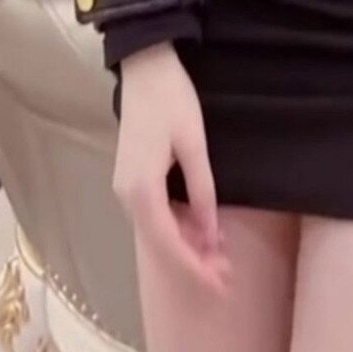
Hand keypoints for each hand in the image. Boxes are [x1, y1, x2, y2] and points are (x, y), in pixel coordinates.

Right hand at [114, 42, 232, 298]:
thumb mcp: (194, 144)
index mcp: (140, 189)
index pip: (168, 244)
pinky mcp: (131, 179)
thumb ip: (202, 191)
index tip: (219, 284)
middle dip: (193, 262)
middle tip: (227, 276)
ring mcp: (126, 188)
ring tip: (220, 257)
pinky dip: (177, 227)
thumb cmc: (172, 100)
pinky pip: (154, 215)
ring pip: (157, 230)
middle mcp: (127, 196)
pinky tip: (200, 231)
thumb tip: (210, 236)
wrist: (146, 66)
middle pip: (160, 243)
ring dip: (187, 246)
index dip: (194, 268)